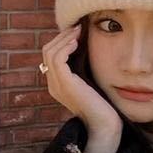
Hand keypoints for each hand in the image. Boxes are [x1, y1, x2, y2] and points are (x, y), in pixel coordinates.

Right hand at [41, 25, 122, 142]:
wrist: (105, 124)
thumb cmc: (104, 106)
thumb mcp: (92, 83)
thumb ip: (86, 70)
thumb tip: (89, 49)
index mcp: (58, 85)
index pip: (51, 56)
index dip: (62, 41)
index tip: (77, 32)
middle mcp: (53, 85)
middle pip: (47, 51)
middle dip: (61, 36)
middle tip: (77, 28)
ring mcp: (57, 85)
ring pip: (50, 52)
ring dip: (64, 38)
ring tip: (77, 32)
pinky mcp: (65, 84)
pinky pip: (57, 59)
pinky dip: (65, 47)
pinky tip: (77, 43)